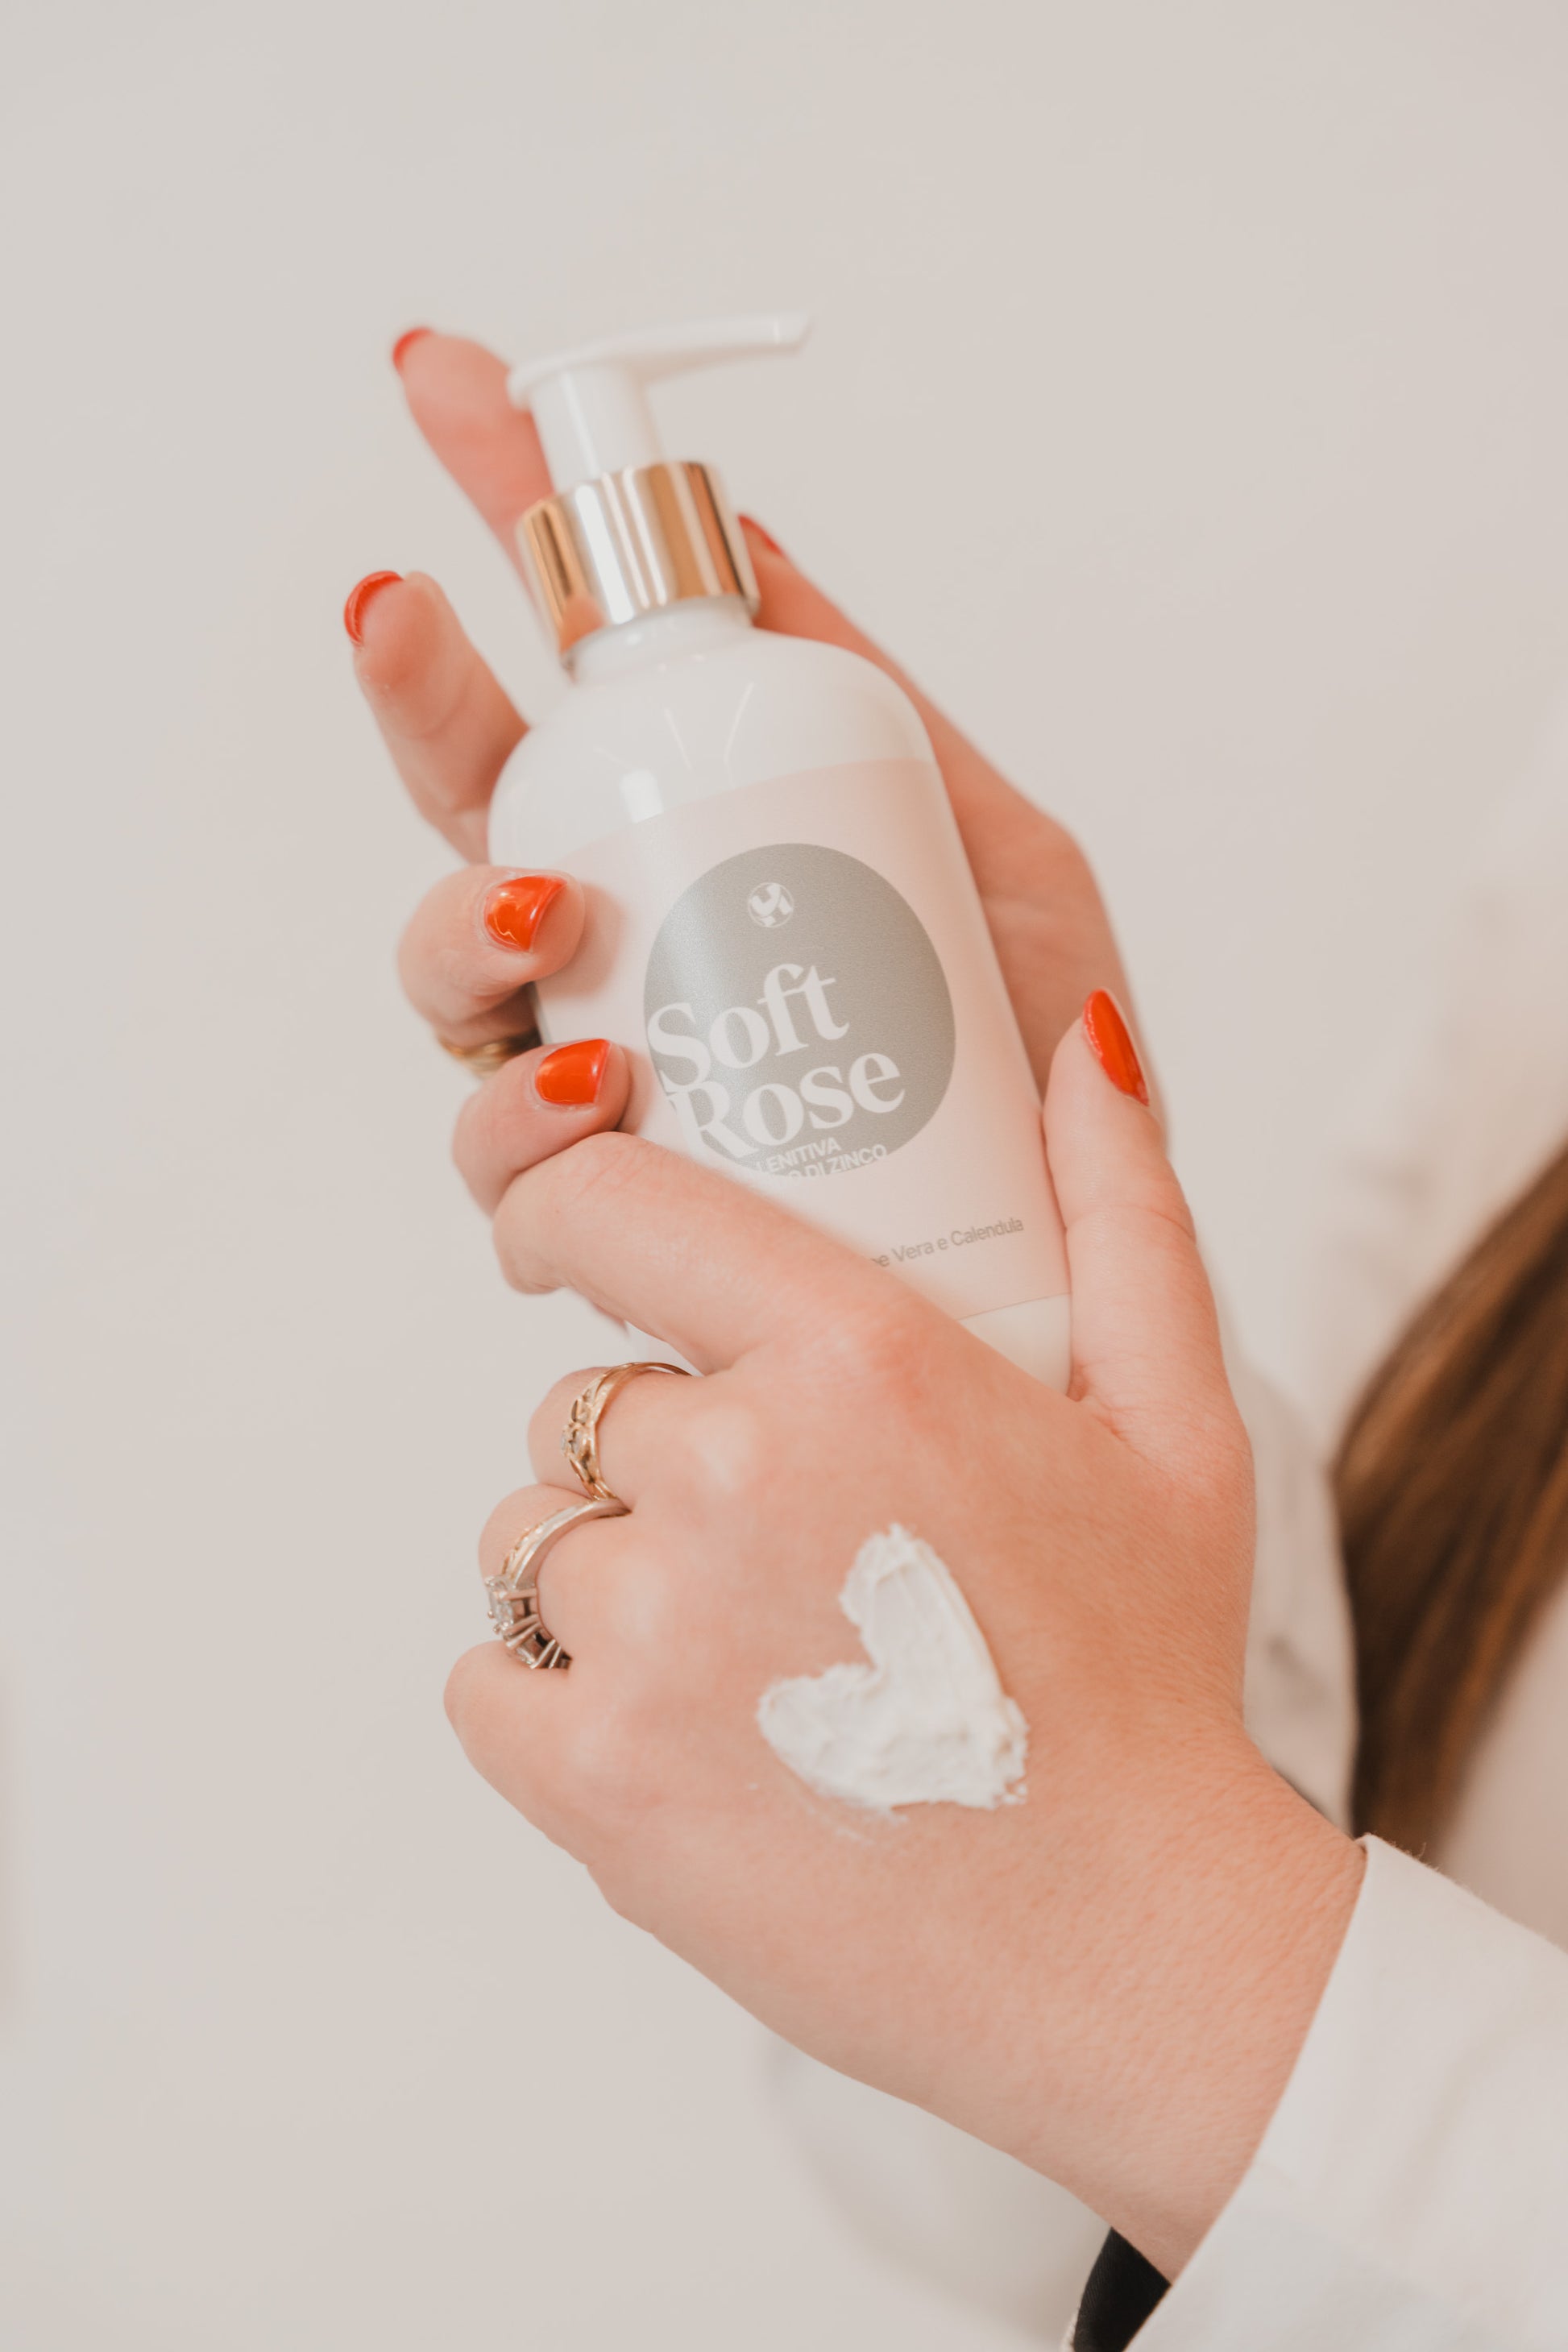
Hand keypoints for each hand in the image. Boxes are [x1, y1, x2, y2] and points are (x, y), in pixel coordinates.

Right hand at [347, 332, 1147, 1214]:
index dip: (500, 511)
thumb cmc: (1029, 1048)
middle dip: (419, 692)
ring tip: (548, 910)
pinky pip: (509, 1164)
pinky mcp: (603, 1205)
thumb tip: (748, 540)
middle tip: (405, 609)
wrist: (1068, 1253)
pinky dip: (521, 1121)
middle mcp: (619, 931)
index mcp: (699, 823)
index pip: (578, 658)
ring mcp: (593, 1062)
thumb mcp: (988, 842)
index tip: (442, 379)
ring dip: (460, 917)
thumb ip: (872, 703)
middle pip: (469, 796)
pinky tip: (593, 1087)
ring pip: (449, 970)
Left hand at [445, 1002, 1360, 2281]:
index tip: (574, 1238)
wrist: (1135, 1953)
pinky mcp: (593, 1780)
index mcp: (857, 1362)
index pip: (610, 1207)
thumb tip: (1079, 1041)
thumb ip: (1125, 1209)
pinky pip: (485, 1675)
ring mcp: (651, 1637)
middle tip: (778, 1537)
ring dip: (607, 1571)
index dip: (565, 1206)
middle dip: (656, 1451)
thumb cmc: (1150, 1678)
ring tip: (746, 1648)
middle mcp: (733, 1479)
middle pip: (583, 1404)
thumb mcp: (1180, 1422)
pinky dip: (549, 1695)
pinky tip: (682, 1731)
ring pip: (531, 1536)